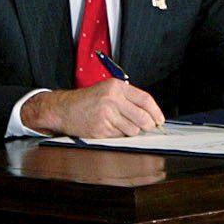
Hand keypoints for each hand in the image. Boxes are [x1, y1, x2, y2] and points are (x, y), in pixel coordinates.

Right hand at [20, 80, 166, 137]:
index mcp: (117, 87)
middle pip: (143, 118)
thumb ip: (129, 99)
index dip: (156, 112)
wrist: (63, 109)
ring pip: (133, 130)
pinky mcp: (100, 129)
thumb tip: (151, 115)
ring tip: (119, 124)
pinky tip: (109, 128)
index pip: (146, 100)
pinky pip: (120, 137)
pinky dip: (118, 135)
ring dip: (130, 131)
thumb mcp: (108, 90)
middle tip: (146, 127)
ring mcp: (106, 115)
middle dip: (148, 125)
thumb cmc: (87, 100)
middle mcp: (112, 99)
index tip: (159, 120)